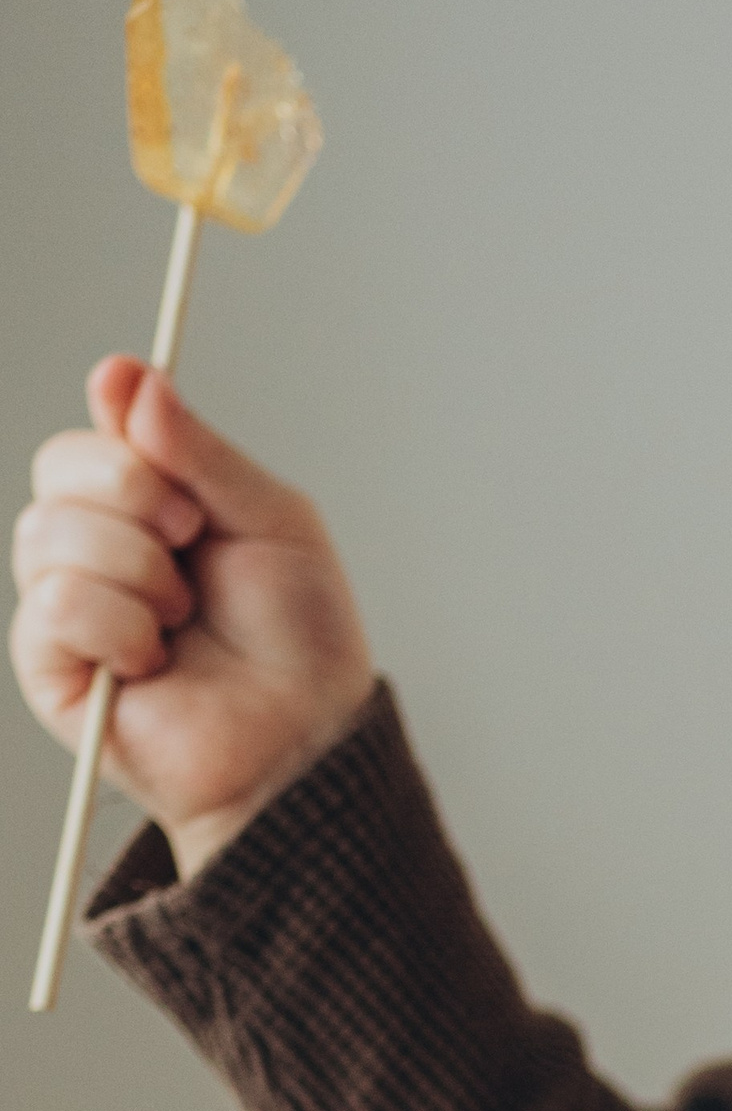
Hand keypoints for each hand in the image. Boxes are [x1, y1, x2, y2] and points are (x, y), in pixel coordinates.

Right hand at [11, 357, 371, 874]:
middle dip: (137, 495)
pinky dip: (120, 626)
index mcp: (149, 506)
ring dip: (138, 570)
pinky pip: (54, 605)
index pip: (94, 435)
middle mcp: (97, 546)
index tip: (168, 447)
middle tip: (195, 541)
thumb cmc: (300, 638)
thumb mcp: (273, 519)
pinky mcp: (50, 664)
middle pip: (57, 468)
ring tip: (182, 616)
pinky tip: (152, 659)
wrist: (305, 736)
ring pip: (48, 533)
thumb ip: (200, 451)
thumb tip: (123, 374)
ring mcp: (68, 603)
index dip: (124, 429)